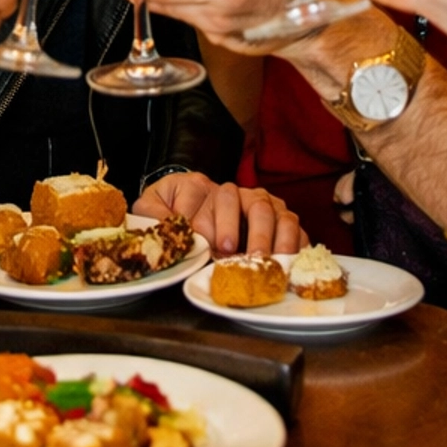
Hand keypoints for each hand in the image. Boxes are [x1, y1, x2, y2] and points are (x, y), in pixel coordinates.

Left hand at [136, 172, 305, 257]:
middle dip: (237, 225)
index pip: (202, 193)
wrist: (194, 220)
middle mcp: (233, 191)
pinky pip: (295, 227)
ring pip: (272, 211)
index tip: (203, 237)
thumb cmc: (173, 214)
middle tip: (229, 250)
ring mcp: (260, 205)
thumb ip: (151, 213)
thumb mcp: (152, 208)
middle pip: (242, 199)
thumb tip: (163, 227)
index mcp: (198, 185)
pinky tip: (288, 262)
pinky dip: (295, 243)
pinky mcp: (279, 222)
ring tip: (263, 260)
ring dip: (270, 236)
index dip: (202, 216)